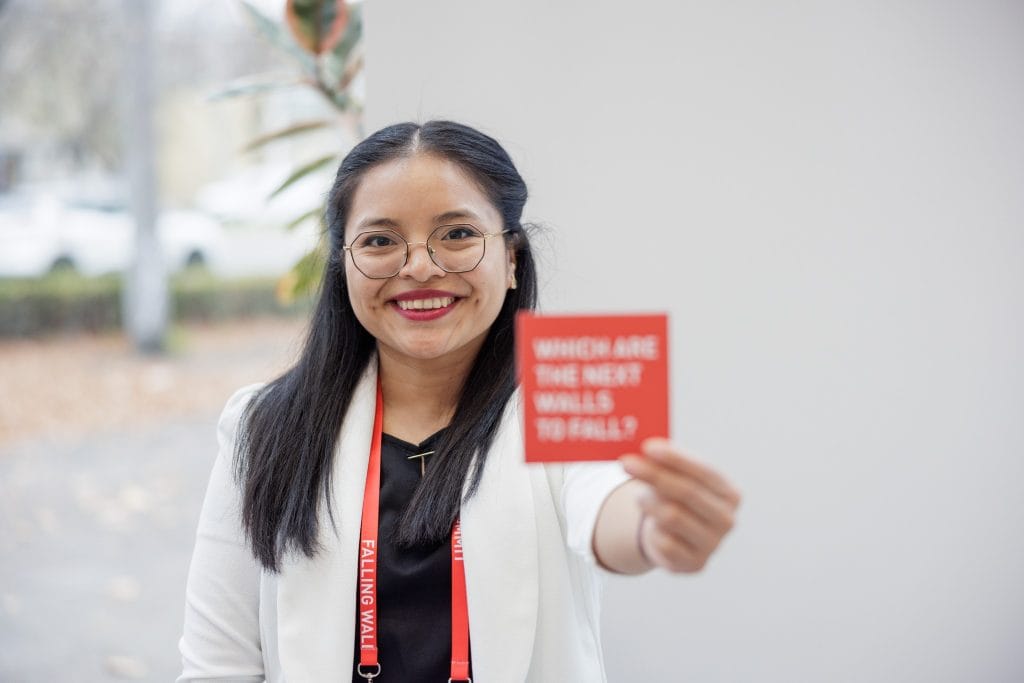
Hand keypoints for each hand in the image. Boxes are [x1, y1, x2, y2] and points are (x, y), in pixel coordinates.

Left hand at [620, 438, 740, 572]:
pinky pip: (664, 542)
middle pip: (686, 492)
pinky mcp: (694, 564)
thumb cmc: (677, 500)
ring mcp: (713, 544)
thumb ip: (668, 463)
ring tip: (640, 497)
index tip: (648, 447)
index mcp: (729, 493)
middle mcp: (726, 519)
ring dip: (649, 502)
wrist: (675, 538)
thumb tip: (647, 450)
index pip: (703, 471)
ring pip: (672, 516)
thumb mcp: (678, 478)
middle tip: (626, 463)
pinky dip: (653, 531)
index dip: (675, 459)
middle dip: (654, 475)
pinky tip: (654, 527)